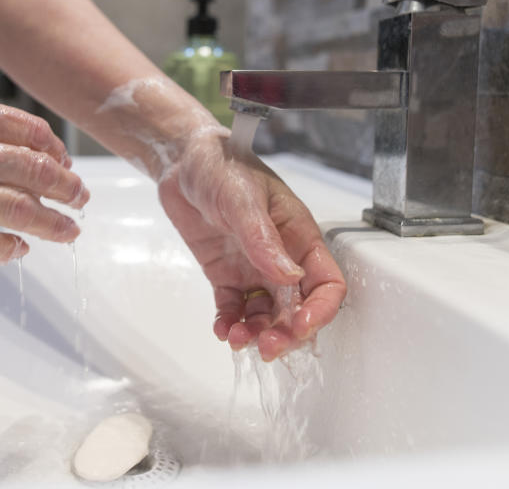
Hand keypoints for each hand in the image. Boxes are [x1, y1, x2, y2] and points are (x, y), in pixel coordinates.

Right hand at [0, 85, 87, 260]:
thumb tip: (0, 138)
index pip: (28, 130)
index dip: (55, 150)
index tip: (64, 161)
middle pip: (36, 171)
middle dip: (68, 188)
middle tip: (81, 198)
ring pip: (18, 209)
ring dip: (52, 222)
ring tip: (69, 231)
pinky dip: (7, 247)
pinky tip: (20, 250)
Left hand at [157, 130, 346, 361]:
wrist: (183, 161)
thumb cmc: (222, 164)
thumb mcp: (243, 198)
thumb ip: (263, 239)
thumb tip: (288, 277)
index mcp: (299, 236)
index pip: (326, 283)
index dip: (319, 310)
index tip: (299, 327)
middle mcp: (282, 257)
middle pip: (298, 309)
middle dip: (286, 333)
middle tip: (266, 347)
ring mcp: (254, 268)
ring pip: (266, 315)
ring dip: (256, 333)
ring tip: (236, 339)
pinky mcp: (226, 275)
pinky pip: (234, 309)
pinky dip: (230, 325)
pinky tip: (222, 330)